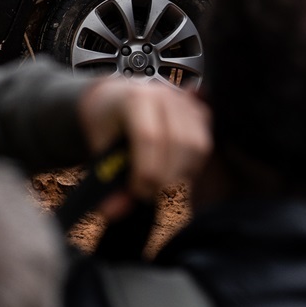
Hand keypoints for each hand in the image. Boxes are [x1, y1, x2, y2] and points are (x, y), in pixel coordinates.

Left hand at [76, 77, 210, 217]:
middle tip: (147, 193)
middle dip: (165, 177)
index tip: (138, 192)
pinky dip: (193, 165)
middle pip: (179, 141)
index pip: (148, 136)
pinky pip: (206, 143)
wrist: (114, 99)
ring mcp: (184, 101)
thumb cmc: (105, 124)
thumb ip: (107, 179)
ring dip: (182, 173)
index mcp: (134, 98)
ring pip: (197, 144)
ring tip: (160, 183)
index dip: (146, 170)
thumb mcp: (99, 147)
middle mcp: (164, 94)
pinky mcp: (199, 111)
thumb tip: (113, 212)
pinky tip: (174, 171)